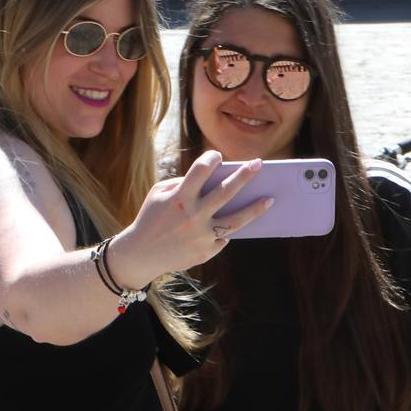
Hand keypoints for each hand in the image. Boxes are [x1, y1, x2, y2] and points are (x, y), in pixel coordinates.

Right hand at [112, 151, 271, 285]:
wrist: (141, 254)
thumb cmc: (151, 217)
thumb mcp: (159, 194)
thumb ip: (183, 182)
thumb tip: (215, 177)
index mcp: (179, 198)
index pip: (200, 171)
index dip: (211, 159)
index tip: (218, 156)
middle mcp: (193, 216)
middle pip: (226, 192)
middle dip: (244, 176)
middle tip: (259, 164)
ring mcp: (201, 236)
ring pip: (236, 220)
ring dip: (255, 209)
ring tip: (270, 199)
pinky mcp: (206, 252)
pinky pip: (223, 238)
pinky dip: (227, 230)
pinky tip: (236, 224)